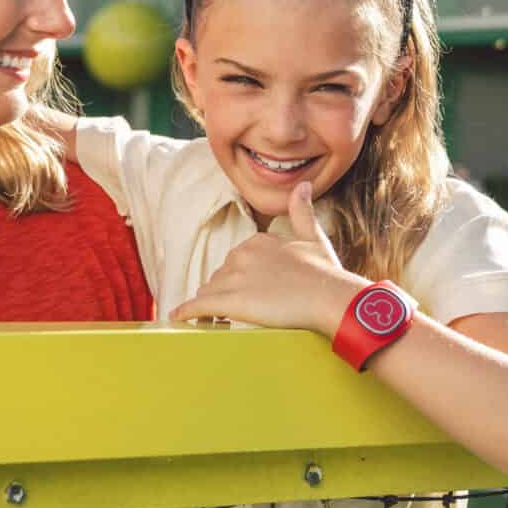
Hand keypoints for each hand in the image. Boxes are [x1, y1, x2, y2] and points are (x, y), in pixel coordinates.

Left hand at [167, 182, 366, 334]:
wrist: (329, 296)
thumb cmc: (325, 273)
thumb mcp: (314, 238)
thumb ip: (302, 211)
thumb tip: (303, 185)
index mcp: (257, 241)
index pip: (236, 261)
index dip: (241, 279)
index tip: (250, 292)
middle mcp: (241, 254)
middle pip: (220, 277)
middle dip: (226, 293)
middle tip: (240, 311)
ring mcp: (234, 277)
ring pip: (209, 292)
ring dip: (212, 305)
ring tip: (218, 321)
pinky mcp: (230, 300)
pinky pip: (199, 306)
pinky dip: (186, 312)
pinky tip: (178, 318)